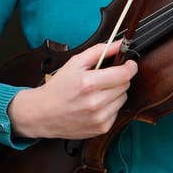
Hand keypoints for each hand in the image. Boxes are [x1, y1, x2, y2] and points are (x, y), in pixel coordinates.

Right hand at [7, 43, 137, 139]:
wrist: (43, 113)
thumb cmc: (58, 87)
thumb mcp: (75, 63)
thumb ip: (100, 51)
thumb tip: (119, 44)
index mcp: (88, 83)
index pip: (124, 74)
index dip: (130, 67)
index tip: (129, 64)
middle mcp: (95, 102)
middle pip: (125, 85)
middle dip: (119, 79)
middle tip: (105, 78)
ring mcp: (99, 117)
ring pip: (123, 99)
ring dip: (115, 93)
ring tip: (98, 92)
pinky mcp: (101, 128)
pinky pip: (117, 112)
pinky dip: (110, 107)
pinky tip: (96, 105)